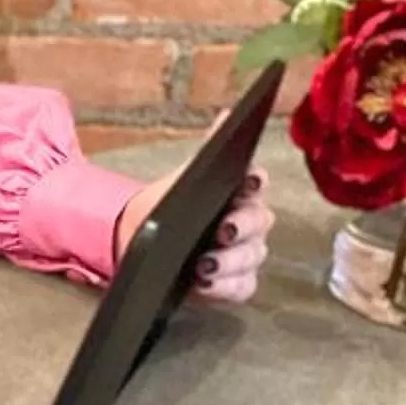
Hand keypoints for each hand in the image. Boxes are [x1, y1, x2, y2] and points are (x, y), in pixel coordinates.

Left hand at [112, 150, 274, 305]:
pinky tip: (206, 284)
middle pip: (259, 222)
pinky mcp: (234, 282)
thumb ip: (207, 149)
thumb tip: (225, 117)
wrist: (147, 244)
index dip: (256, 182)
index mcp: (241, 192)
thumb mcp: (184, 178)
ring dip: (231, 261)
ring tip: (205, 264)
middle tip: (223, 230)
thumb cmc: (173, 207)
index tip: (248, 181)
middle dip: (243, 226)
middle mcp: (249, 223)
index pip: (258, 182)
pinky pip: (241, 287)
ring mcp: (245, 254)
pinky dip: (225, 287)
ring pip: (252, 257)